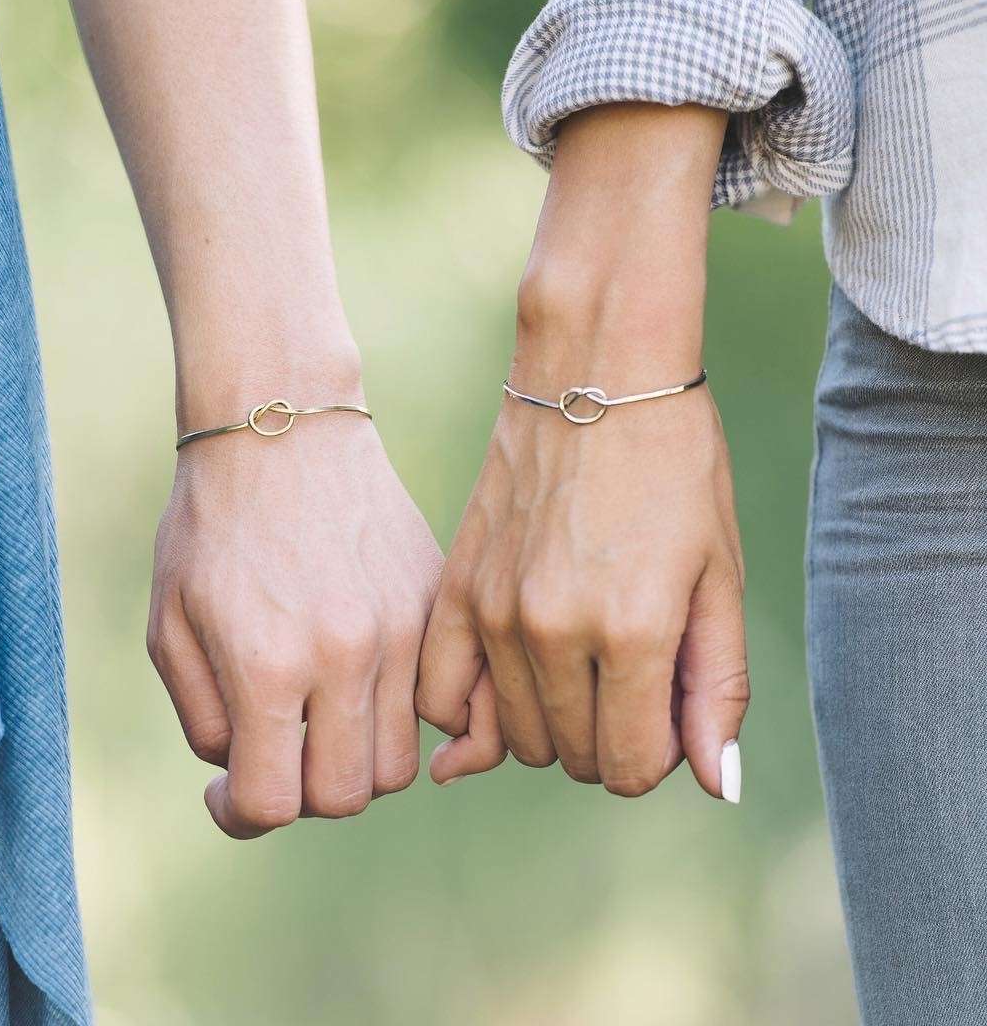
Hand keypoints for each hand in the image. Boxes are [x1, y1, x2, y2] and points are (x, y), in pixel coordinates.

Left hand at [148, 408, 442, 837]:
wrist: (284, 426)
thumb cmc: (213, 524)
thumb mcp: (170, 625)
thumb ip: (204, 720)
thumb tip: (249, 771)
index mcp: (269, 663)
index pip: (273, 802)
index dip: (239, 814)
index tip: (226, 792)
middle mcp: (347, 655)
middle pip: (347, 795)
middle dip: (302, 790)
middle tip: (275, 748)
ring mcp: (403, 628)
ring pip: (400, 760)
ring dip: (353, 757)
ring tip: (320, 714)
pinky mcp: (433, 602)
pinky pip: (443, 699)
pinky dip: (407, 717)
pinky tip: (373, 689)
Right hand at [417, 371, 747, 798]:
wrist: (594, 373)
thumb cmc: (675, 467)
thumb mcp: (720, 575)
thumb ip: (718, 687)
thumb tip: (717, 786)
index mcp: (633, 630)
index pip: (633, 767)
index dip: (659, 756)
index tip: (667, 707)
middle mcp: (552, 631)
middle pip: (575, 758)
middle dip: (613, 738)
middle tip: (631, 674)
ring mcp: (492, 610)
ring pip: (514, 736)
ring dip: (553, 723)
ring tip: (580, 660)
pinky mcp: (453, 587)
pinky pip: (439, 697)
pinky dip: (468, 712)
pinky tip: (504, 681)